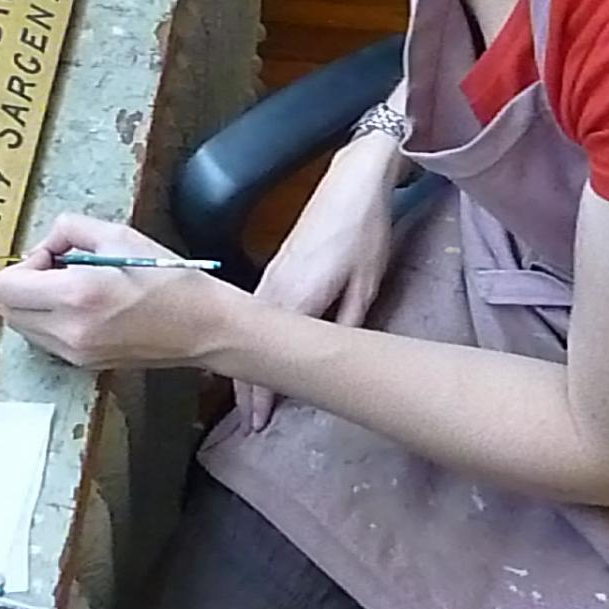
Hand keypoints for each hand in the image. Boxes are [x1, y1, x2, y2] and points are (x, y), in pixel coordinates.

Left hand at [0, 213, 230, 370]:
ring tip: (75, 287)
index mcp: (77, 295)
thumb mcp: (120, 235)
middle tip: (58, 269)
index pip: (4, 287)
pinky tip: (85, 306)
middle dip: (23, 283)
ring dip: (35, 302)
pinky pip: (44, 339)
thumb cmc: (169, 279)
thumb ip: (70, 229)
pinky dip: (51, 319)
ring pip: (21, 326)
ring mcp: (74, 354)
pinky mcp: (83, 365)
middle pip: (5, 309)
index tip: (52, 257)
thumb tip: (45, 245)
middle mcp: (68, 331)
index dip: (22, 264)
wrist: (204, 328)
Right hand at [238, 134, 398, 429]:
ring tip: (247, 396)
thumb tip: (327, 359)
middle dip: (244, 386)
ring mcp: (270, 275)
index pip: (267, 357)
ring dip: (243, 361)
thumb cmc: (363, 234)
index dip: (259, 394)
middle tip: (249, 423)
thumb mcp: (365, 286)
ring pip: (247, 328)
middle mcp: (273, 288)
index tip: (256, 425)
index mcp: (295, 298)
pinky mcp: (274, 266)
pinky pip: (253, 312)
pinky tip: (254, 350)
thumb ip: (345, 324)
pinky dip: (248, 336)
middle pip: (248, 345)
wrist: (350, 183)